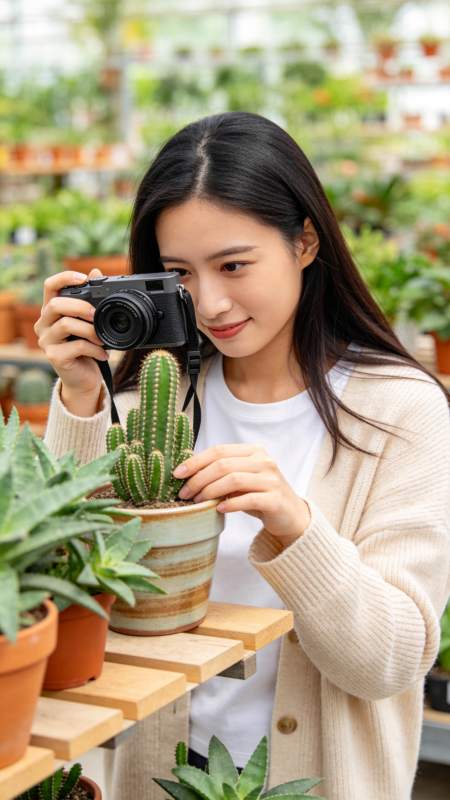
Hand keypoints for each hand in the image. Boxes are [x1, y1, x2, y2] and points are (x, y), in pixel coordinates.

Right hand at [34, 268, 108, 397]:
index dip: (65, 278)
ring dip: (90, 330)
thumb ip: (91, 300)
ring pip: (66, 325)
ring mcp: (46, 341)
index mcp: (51, 311)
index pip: (50, 286)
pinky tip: (103, 354)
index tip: (84, 279)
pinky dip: (95, 348)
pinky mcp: (54, 357)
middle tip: (97, 314)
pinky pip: (77, 346)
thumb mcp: (90, 323)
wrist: (83, 379)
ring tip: (102, 338)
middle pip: (56, 305)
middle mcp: (44, 324)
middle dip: (80, 306)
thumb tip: (96, 271)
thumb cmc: (86, 348)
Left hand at [174, 443, 310, 544]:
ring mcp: (271, 479)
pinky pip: (247, 499)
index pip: (219, 451)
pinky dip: (229, 504)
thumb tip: (186, 472)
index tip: (177, 474)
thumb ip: (221, 472)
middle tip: (185, 494)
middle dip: (199, 479)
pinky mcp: (275, 499)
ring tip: (198, 502)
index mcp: (253, 451)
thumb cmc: (258, 495)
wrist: (289, 515)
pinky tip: (218, 509)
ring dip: (210, 491)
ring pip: (234, 479)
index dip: (196, 461)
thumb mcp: (240, 479)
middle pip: (223, 465)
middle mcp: (264, 461)